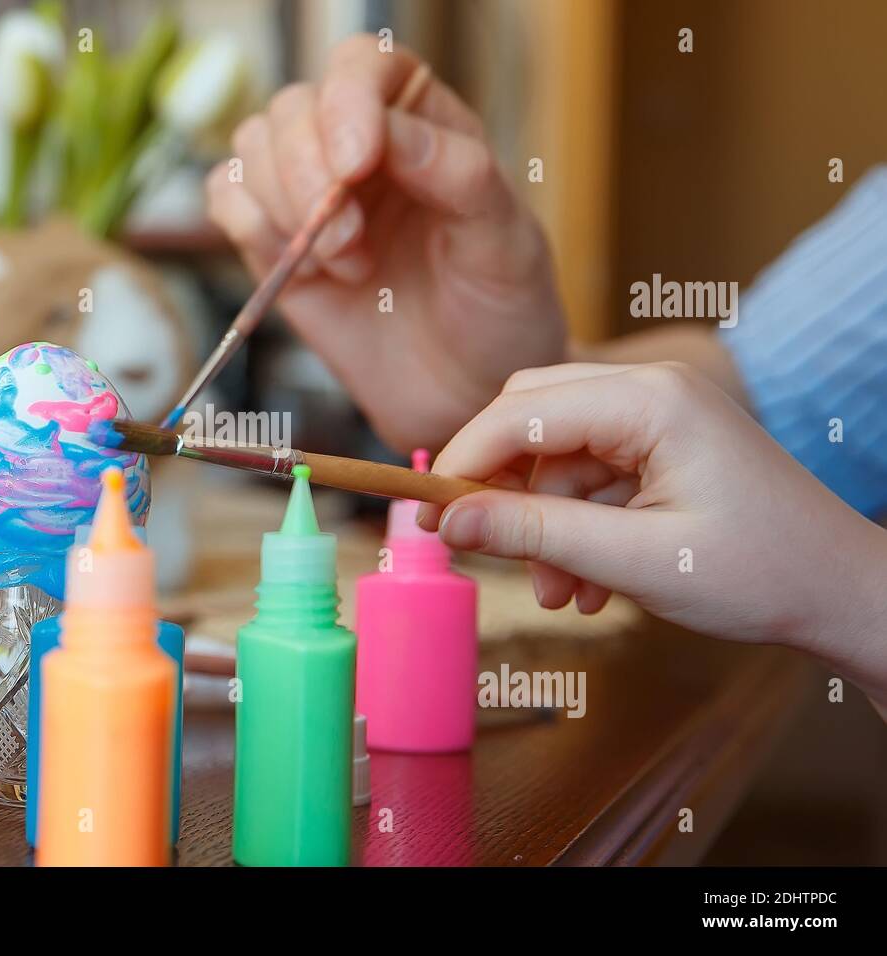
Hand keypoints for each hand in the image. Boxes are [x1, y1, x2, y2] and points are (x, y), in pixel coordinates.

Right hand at [206, 36, 565, 450]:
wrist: (464, 394)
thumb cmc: (498, 314)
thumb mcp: (505, 246)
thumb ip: (459, 178)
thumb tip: (391, 134)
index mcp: (424, 125)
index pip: (364, 66)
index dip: (348, 101)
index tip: (357, 165)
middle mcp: (361, 147)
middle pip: (295, 106)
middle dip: (308, 174)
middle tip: (349, 243)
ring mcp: (312, 194)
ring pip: (253, 144)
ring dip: (283, 206)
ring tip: (344, 265)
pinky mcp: (275, 242)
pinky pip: (226, 196)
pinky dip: (251, 228)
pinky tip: (303, 273)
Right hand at [419, 362, 886, 704]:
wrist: (843, 595)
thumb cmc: (761, 573)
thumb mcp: (634, 560)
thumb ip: (534, 534)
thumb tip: (448, 523)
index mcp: (649, 400)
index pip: (519, 412)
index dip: (462, 463)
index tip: (427, 518)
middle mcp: (649, 391)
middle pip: (529, 418)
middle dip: (503, 490)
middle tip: (482, 547)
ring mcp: (657, 417)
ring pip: (555, 457)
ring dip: (543, 525)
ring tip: (561, 592)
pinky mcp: (661, 446)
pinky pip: (588, 477)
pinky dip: (575, 528)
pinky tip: (589, 584)